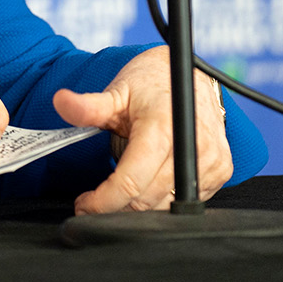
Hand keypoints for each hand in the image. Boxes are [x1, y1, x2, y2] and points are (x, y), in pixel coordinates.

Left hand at [52, 46, 230, 213]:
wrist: (188, 76)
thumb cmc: (150, 84)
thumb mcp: (116, 92)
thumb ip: (88, 106)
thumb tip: (61, 101)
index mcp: (163, 127)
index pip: (131, 181)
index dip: (102, 200)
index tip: (83, 205)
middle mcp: (192, 146)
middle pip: (147, 199)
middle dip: (115, 205)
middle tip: (94, 200)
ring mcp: (211, 161)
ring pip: (166, 205)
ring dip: (139, 204)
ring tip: (122, 185)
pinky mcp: (222, 170)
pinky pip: (186, 200)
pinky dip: (163, 198)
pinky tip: (149, 181)